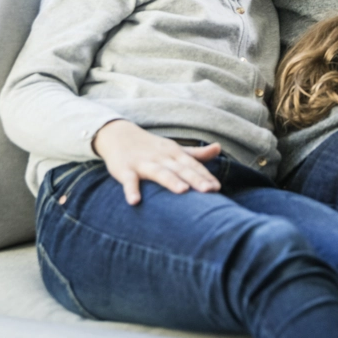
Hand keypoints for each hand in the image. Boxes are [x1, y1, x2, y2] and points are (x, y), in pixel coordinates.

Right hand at [92, 119, 220, 204]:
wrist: (118, 135)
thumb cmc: (151, 147)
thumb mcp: (174, 149)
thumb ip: (196, 154)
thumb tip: (219, 148)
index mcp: (174, 153)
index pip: (192, 165)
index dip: (205, 176)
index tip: (217, 188)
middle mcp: (161, 157)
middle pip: (180, 169)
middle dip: (195, 179)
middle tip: (209, 190)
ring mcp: (143, 163)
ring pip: (159, 172)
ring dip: (170, 181)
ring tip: (183, 190)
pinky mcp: (125, 170)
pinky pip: (129, 181)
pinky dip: (131, 190)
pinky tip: (134, 201)